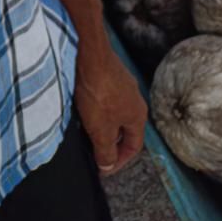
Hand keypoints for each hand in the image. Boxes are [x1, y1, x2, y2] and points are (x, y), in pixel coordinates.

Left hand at [73, 42, 146, 176]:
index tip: (104, 167)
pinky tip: (83, 105)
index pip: (134, 146)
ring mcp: (122, 82)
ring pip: (114, 111)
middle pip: (125, 128)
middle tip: (94, 149)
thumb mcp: (100, 129)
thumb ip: (105, 151)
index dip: (119, 160)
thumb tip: (107, 165)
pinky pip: (106, 96)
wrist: (89, 53)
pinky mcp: (109, 71)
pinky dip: (96, 106)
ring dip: (102, 123)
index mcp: (138, 115)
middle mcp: (135, 98)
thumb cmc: (98, 91)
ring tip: (85, 128)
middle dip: (110, 141)